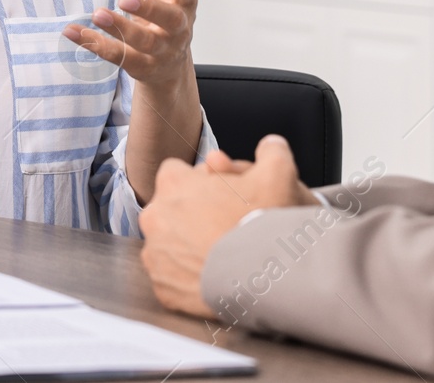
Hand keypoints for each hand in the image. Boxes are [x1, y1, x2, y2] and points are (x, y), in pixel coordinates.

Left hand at [67, 0, 197, 92]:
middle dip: (149, 8)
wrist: (167, 61)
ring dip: (122, 29)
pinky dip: (96, 45)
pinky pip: (120, 57)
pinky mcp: (143, 66)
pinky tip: (74, 32)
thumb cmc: (156, 7)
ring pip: (146, 42)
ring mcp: (163, 49)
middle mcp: (178, 25)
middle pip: (170, 18)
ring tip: (99, 13)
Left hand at [138, 135, 317, 317]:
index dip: (198, 183)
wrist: (268, 281)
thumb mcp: (279, 174)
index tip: (218, 196)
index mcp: (173, 183)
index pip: (175, 173)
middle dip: (189, 215)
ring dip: (186, 247)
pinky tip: (213, 276)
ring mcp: (155, 255)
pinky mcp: (162, 288)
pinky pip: (171, 279)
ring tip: (219, 253)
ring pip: (167, 245)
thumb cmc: (268, 224)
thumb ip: (272, 152)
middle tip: (221, 226)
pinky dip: (187, 279)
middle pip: (169, 210)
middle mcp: (155, 217)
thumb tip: (271, 145)